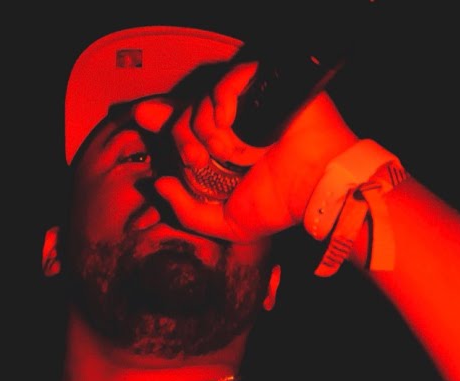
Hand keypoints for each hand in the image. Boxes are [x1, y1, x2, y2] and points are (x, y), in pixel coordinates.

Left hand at [133, 61, 359, 243]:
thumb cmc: (282, 206)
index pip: (184, 123)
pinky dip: (221, 99)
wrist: (319, 191)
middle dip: (180, 138)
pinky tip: (228, 122)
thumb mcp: (226, 222)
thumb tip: (159, 182)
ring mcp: (250, 105)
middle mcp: (234, 124)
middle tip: (196, 160)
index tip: (141, 115)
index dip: (161, 116)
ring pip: (203, 97)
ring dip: (203, 127)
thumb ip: (187, 211)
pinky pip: (230, 79)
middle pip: (185, 113)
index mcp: (223, 150)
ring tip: (224, 152)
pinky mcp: (267, 88)